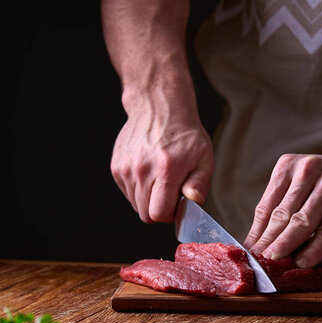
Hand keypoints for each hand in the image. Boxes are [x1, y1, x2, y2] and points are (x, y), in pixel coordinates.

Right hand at [111, 81, 213, 222]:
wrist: (160, 107)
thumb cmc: (185, 134)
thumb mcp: (204, 157)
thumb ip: (199, 183)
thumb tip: (194, 202)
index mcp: (166, 169)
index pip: (158, 213)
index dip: (169, 215)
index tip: (177, 205)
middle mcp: (142, 169)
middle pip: (144, 213)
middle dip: (159, 209)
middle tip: (170, 192)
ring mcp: (126, 167)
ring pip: (135, 203)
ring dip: (148, 198)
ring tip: (160, 178)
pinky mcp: (116, 166)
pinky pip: (127, 191)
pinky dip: (138, 188)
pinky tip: (149, 171)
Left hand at [243, 151, 321, 266]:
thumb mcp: (304, 184)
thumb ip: (284, 206)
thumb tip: (259, 239)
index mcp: (289, 166)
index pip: (267, 205)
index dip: (257, 232)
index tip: (249, 251)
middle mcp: (308, 170)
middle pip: (282, 214)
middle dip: (268, 241)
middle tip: (259, 261)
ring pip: (302, 222)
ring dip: (286, 245)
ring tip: (275, 262)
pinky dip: (314, 249)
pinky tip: (304, 261)